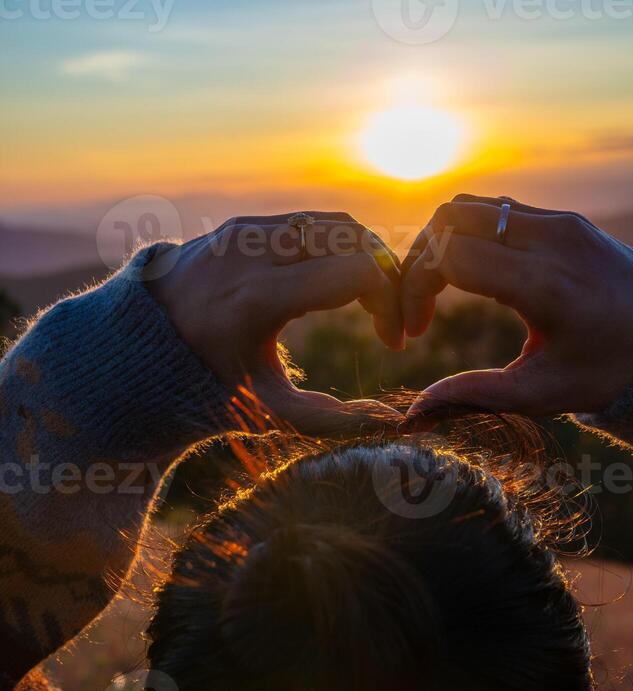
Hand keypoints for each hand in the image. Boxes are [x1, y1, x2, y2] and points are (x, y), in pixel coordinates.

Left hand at [148, 211, 403, 435]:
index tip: (392, 341)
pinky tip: (339, 286)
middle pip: (353, 238)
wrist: (135, 350)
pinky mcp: (240, 225)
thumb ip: (328, 420)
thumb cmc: (204, 386)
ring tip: (372, 302)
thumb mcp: (265, 409)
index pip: (356, 272)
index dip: (390, 304)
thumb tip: (389, 423)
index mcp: (257, 300)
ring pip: (334, 223)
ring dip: (364, 257)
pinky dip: (335, 247)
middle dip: (386, 275)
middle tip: (391, 318)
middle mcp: (250, 254)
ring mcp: (243, 232)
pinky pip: (307, 222)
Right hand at [402, 194, 632, 417]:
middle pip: (451, 217)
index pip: (449, 253)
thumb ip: (474, 395)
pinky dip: (470, 237)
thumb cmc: (608, 372)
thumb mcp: (541, 394)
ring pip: (472, 206)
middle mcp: (552, 240)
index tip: (414, 331)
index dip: (414, 287)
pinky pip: (498, 211)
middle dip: (419, 259)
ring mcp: (561, 222)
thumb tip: (414, 414)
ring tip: (436, 292)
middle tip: (416, 306)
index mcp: (544, 283)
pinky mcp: (565, 220)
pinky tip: (470, 280)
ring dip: (442, 244)